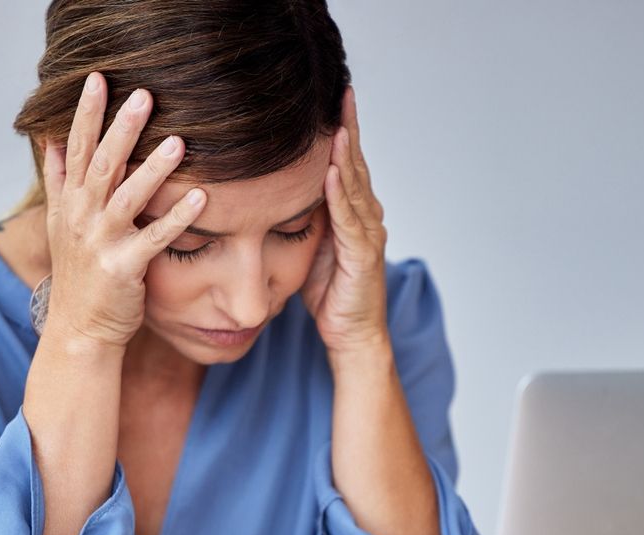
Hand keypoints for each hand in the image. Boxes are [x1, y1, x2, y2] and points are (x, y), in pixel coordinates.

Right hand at [41, 72, 206, 348]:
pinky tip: (200, 196)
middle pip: (101, 164)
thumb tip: (48, 137)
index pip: (75, 148)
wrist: (78, 330)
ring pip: (127, 197)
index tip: (98, 77)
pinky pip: (155, 238)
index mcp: (68, 202)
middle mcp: (80, 217)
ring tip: (180, 141)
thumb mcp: (58, 224)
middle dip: (122, 128)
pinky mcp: (123, 268)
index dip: (86, 113)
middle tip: (144, 95)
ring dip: (154, 168)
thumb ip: (58, 180)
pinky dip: (177, 217)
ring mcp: (100, 242)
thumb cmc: (78, 275)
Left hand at [301, 87, 389, 354]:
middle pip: (356, 165)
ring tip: (338, 121)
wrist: (351, 335)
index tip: (331, 98)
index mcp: (353, 213)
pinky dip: (340, 194)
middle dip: (349, 128)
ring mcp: (368, 234)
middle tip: (342, 91)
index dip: (341, 132)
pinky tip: (332, 171)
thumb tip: (275, 195)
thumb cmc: (331, 295)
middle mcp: (366, 217)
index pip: (345, 165)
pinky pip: (349, 219)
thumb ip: (303, 219)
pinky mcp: (363, 256)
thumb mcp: (310, 248)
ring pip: (355, 186)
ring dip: (346, 154)